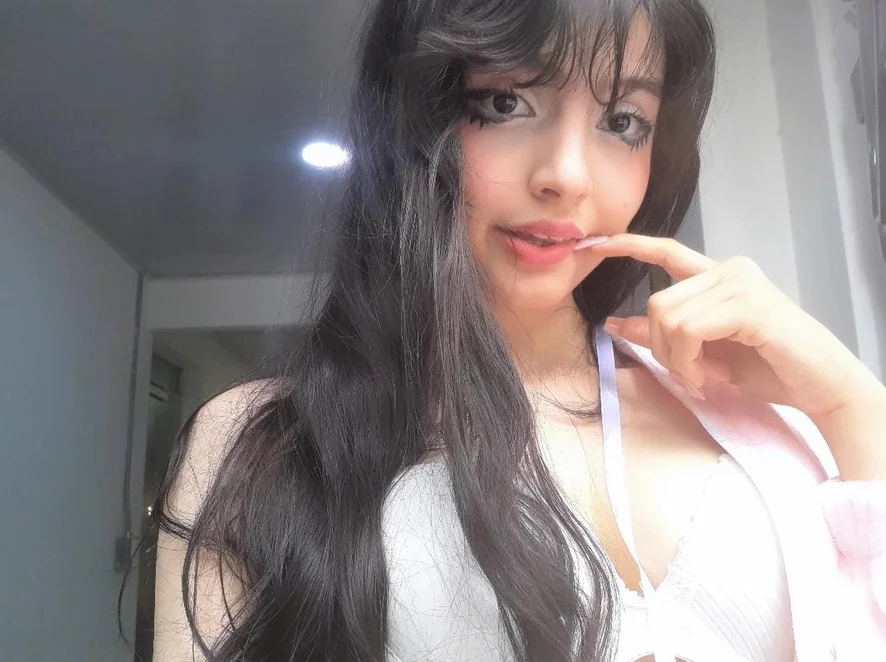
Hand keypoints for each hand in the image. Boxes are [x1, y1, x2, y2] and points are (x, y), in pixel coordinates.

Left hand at [585, 234, 885, 417]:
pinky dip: (687, 361)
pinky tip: (708, 377)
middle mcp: (729, 269)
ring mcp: (739, 282)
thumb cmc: (768, 368)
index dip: (630, 246)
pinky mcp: (748, 303)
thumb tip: (616, 322)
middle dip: (658, 346)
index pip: (667, 251)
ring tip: (702, 377)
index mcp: (719, 275)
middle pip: (656, 302)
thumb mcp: (702, 352)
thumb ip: (662, 333)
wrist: (822, 387)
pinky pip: (687, 330)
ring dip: (675, 360)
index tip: (596, 246)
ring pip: (667, 317)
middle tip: (686, 374)